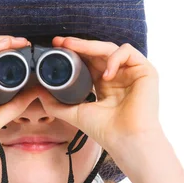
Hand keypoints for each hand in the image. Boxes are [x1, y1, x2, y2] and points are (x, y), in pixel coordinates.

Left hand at [36, 36, 163, 152]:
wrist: (125, 140)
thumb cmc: (105, 130)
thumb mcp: (74, 113)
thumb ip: (55, 104)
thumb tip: (38, 91)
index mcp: (104, 84)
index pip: (89, 61)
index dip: (74, 53)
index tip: (57, 47)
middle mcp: (118, 76)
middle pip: (98, 52)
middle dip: (78, 45)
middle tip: (61, 42)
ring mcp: (131, 72)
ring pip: (110, 48)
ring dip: (91, 46)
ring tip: (74, 49)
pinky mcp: (145, 71)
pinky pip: (128, 52)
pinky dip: (114, 58)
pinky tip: (106, 75)